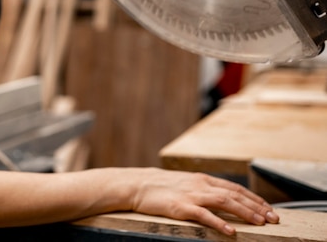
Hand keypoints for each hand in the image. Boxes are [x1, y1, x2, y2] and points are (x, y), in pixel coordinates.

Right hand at [130, 168, 278, 235]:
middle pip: (235, 194)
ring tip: (260, 223)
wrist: (137, 185)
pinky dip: (219, 223)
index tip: (269, 208)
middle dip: (256, 207)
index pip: (235, 187)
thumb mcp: (185, 183)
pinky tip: (231, 231)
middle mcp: (200, 185)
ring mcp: (191, 195)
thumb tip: (223, 199)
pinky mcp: (181, 207)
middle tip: (273, 218)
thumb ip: (203, 189)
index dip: (254, 198)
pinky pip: (204, 215)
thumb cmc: (160, 187)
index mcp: (202, 179)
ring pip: (224, 202)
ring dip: (245, 212)